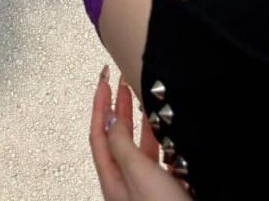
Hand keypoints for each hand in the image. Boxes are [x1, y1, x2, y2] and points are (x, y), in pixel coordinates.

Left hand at [89, 67, 188, 200]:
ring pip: (142, 148)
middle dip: (119, 108)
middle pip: (118, 138)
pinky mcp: (170, 192)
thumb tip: (110, 119)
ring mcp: (149, 189)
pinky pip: (162, 160)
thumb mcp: (137, 173)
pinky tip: (169, 132)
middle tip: (122, 82)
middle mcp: (128, 184)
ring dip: (142, 123)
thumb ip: (121, 144)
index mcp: (113, 179)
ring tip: (145, 100)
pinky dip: (163, 142)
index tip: (103, 79)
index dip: (99, 104)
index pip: (98, 133)